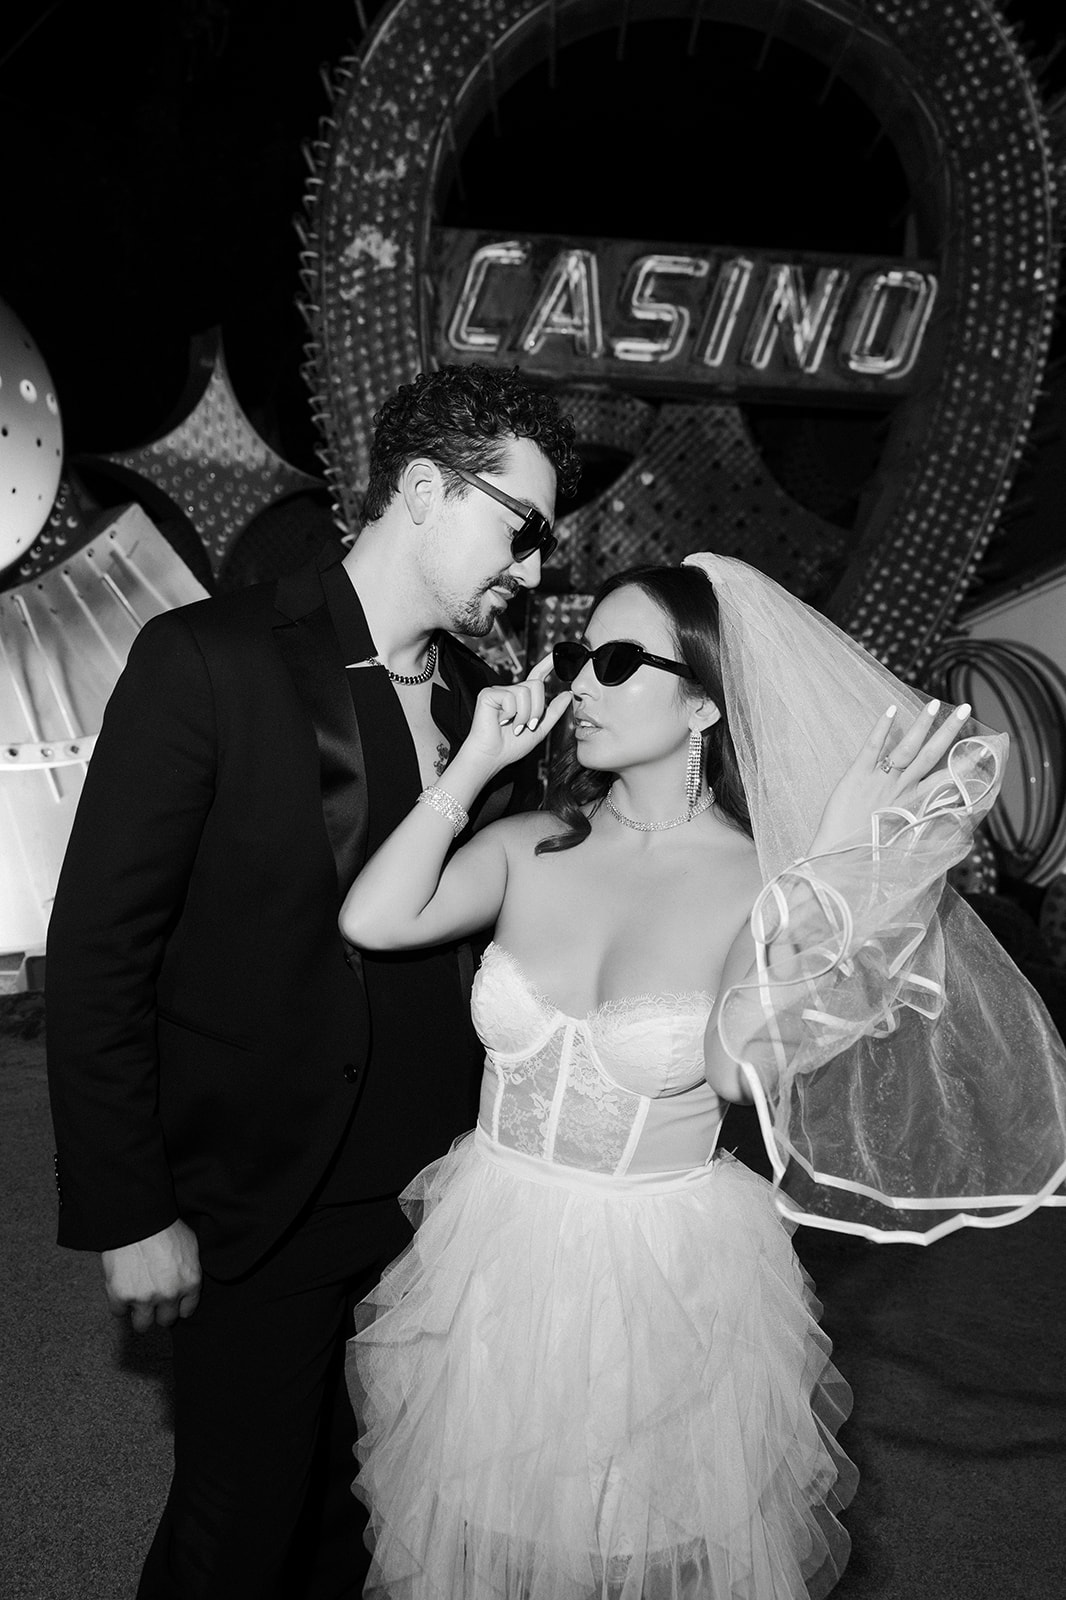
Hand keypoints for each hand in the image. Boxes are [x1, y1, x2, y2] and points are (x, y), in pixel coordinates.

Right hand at [102, 1219, 201, 1332]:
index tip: (171, 1303)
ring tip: (136, 1302)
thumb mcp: (190, 1244)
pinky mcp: (121, 1296)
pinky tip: (121, 1290)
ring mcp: (145, 1298)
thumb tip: (186, 1278)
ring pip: (142, 1325)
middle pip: (166, 1321)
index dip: (177, 1306)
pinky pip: (118, 1313)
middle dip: (159, 1312)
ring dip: (139, 1315)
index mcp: (190, 1282)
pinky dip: (119, 1304)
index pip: (186, 1310)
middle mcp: (170, 1295)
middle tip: (152, 1301)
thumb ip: (190, 1268)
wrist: (137, 1217)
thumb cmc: (164, 1226)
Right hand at [459, 654, 571, 776]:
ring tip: (515, 726)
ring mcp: (499, 692)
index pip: (536, 676)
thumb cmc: (511, 746)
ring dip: (524, 714)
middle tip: (527, 725)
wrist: (493, 756)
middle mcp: (511, 691)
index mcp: (523, 698)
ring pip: (525, 691)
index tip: (554, 654)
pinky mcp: (488, 694)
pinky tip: (501, 722)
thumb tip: (568, 694)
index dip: (546, 664)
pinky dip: (511, 713)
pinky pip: (511, 697)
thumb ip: (553, 711)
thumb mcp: (540, 729)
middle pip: (536, 685)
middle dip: (537, 709)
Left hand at [809, 698, 971, 855]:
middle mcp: (902, 789)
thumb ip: (919, 822)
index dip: (965, 762)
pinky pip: (872, 748)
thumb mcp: (902, 838)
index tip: (984, 748)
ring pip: (907, 747)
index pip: (947, 778)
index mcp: (915, 804)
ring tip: (935, 703)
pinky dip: (882, 728)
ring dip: (923, 724)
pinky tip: (891, 710)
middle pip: (932, 755)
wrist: (838, 862)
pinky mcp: (856, 777)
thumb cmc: (868, 853)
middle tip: (966, 708)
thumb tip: (936, 816)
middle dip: (950, 731)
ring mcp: (880, 781)